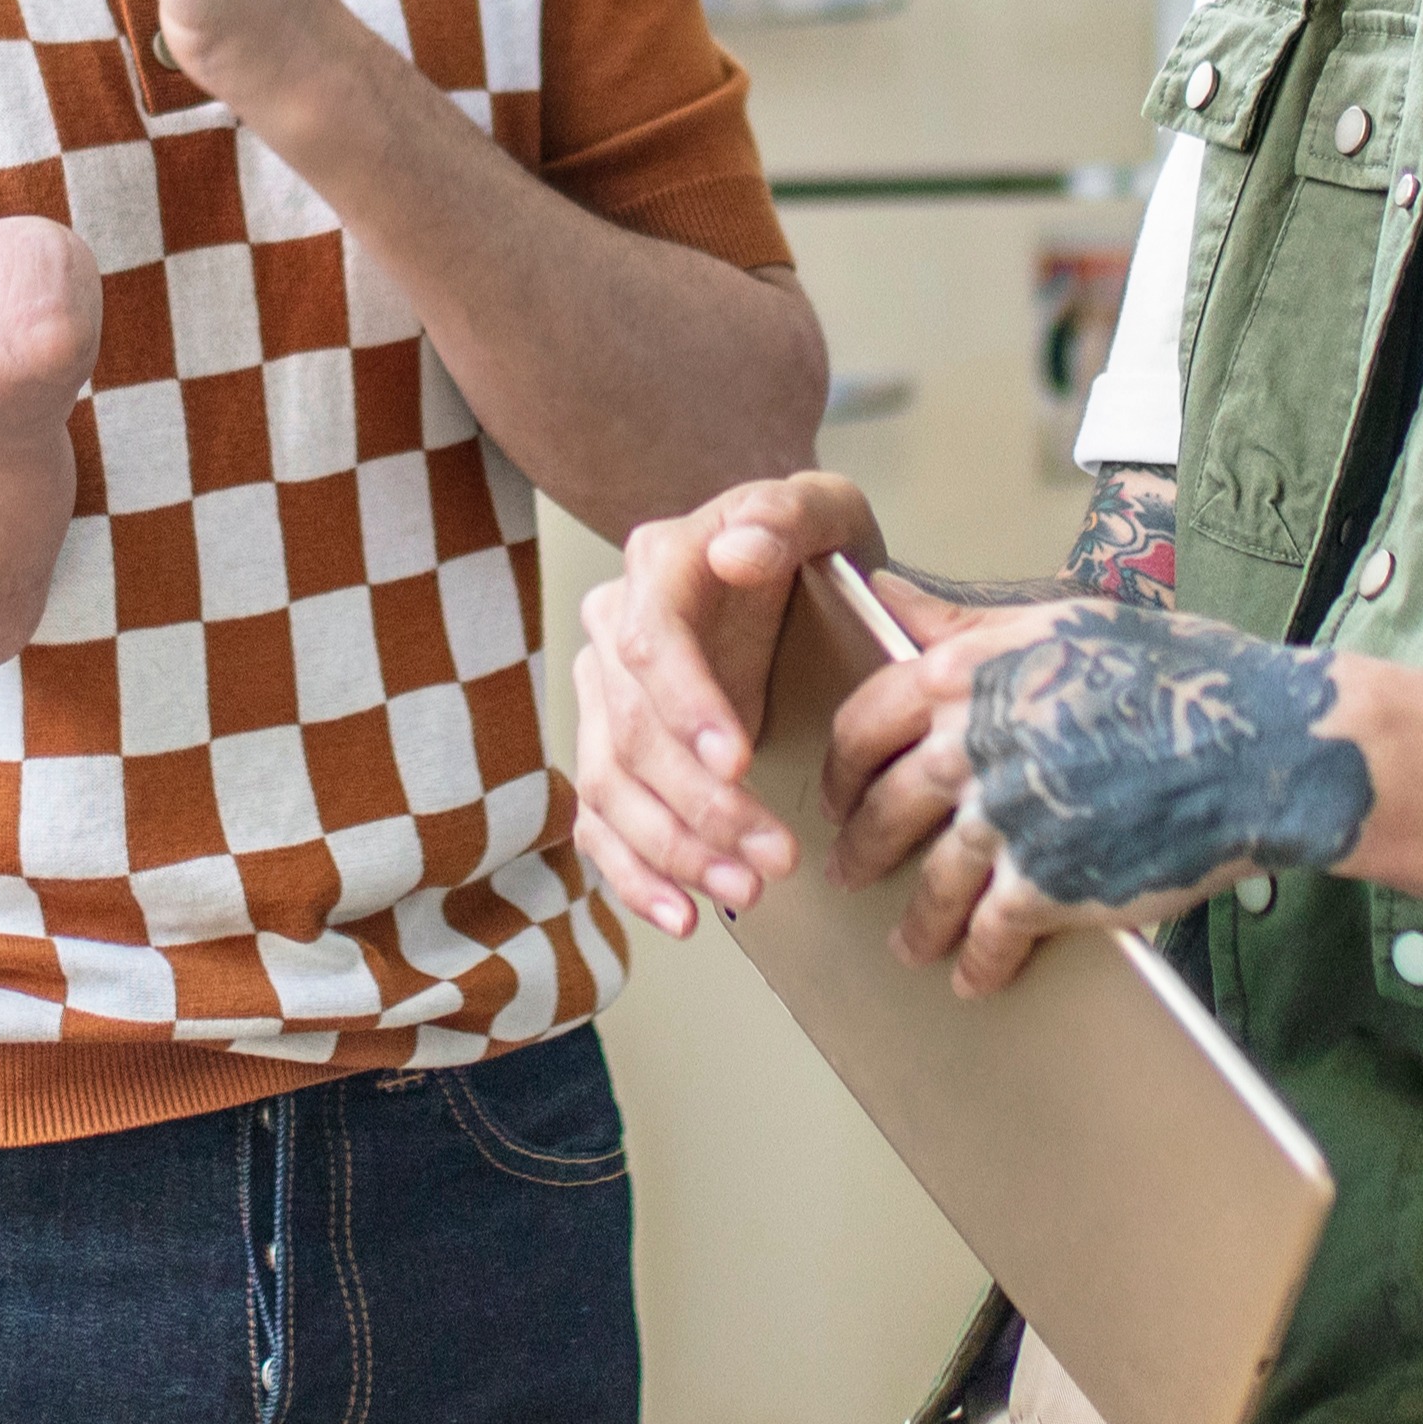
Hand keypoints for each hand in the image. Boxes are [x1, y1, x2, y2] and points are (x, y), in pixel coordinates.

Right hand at [561, 470, 876, 935]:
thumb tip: (734, 552)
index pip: (651, 643)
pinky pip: (601, 824)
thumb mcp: (822, 508)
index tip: (739, 762)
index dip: (688, 707)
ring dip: (674, 853)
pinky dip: (634, 877)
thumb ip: (785, 515)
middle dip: (701, 807)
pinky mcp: (611, 753)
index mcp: (657, 567)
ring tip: (744, 894)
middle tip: (775, 859)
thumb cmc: (811, 545)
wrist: (787, 574)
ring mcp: (602, 696)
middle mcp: (612, 631)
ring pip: (611, 789)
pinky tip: (680, 915)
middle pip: (632, 734)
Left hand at [831, 590, 1264, 996]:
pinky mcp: (1047, 884)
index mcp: (968, 674)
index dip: (842, 766)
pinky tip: (973, 979)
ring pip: (930, 883)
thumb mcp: (1064, 620)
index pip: (864, 723)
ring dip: (915, 922)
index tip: (839, 792)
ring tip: (907, 945)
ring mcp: (1006, 819)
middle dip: (861, 848)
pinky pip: (989, 935)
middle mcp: (972, 745)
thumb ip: (966, 623)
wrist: (1263, 747)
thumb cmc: (1180, 675)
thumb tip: (890, 595)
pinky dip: (977, 963)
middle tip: (850, 871)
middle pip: (882, 808)